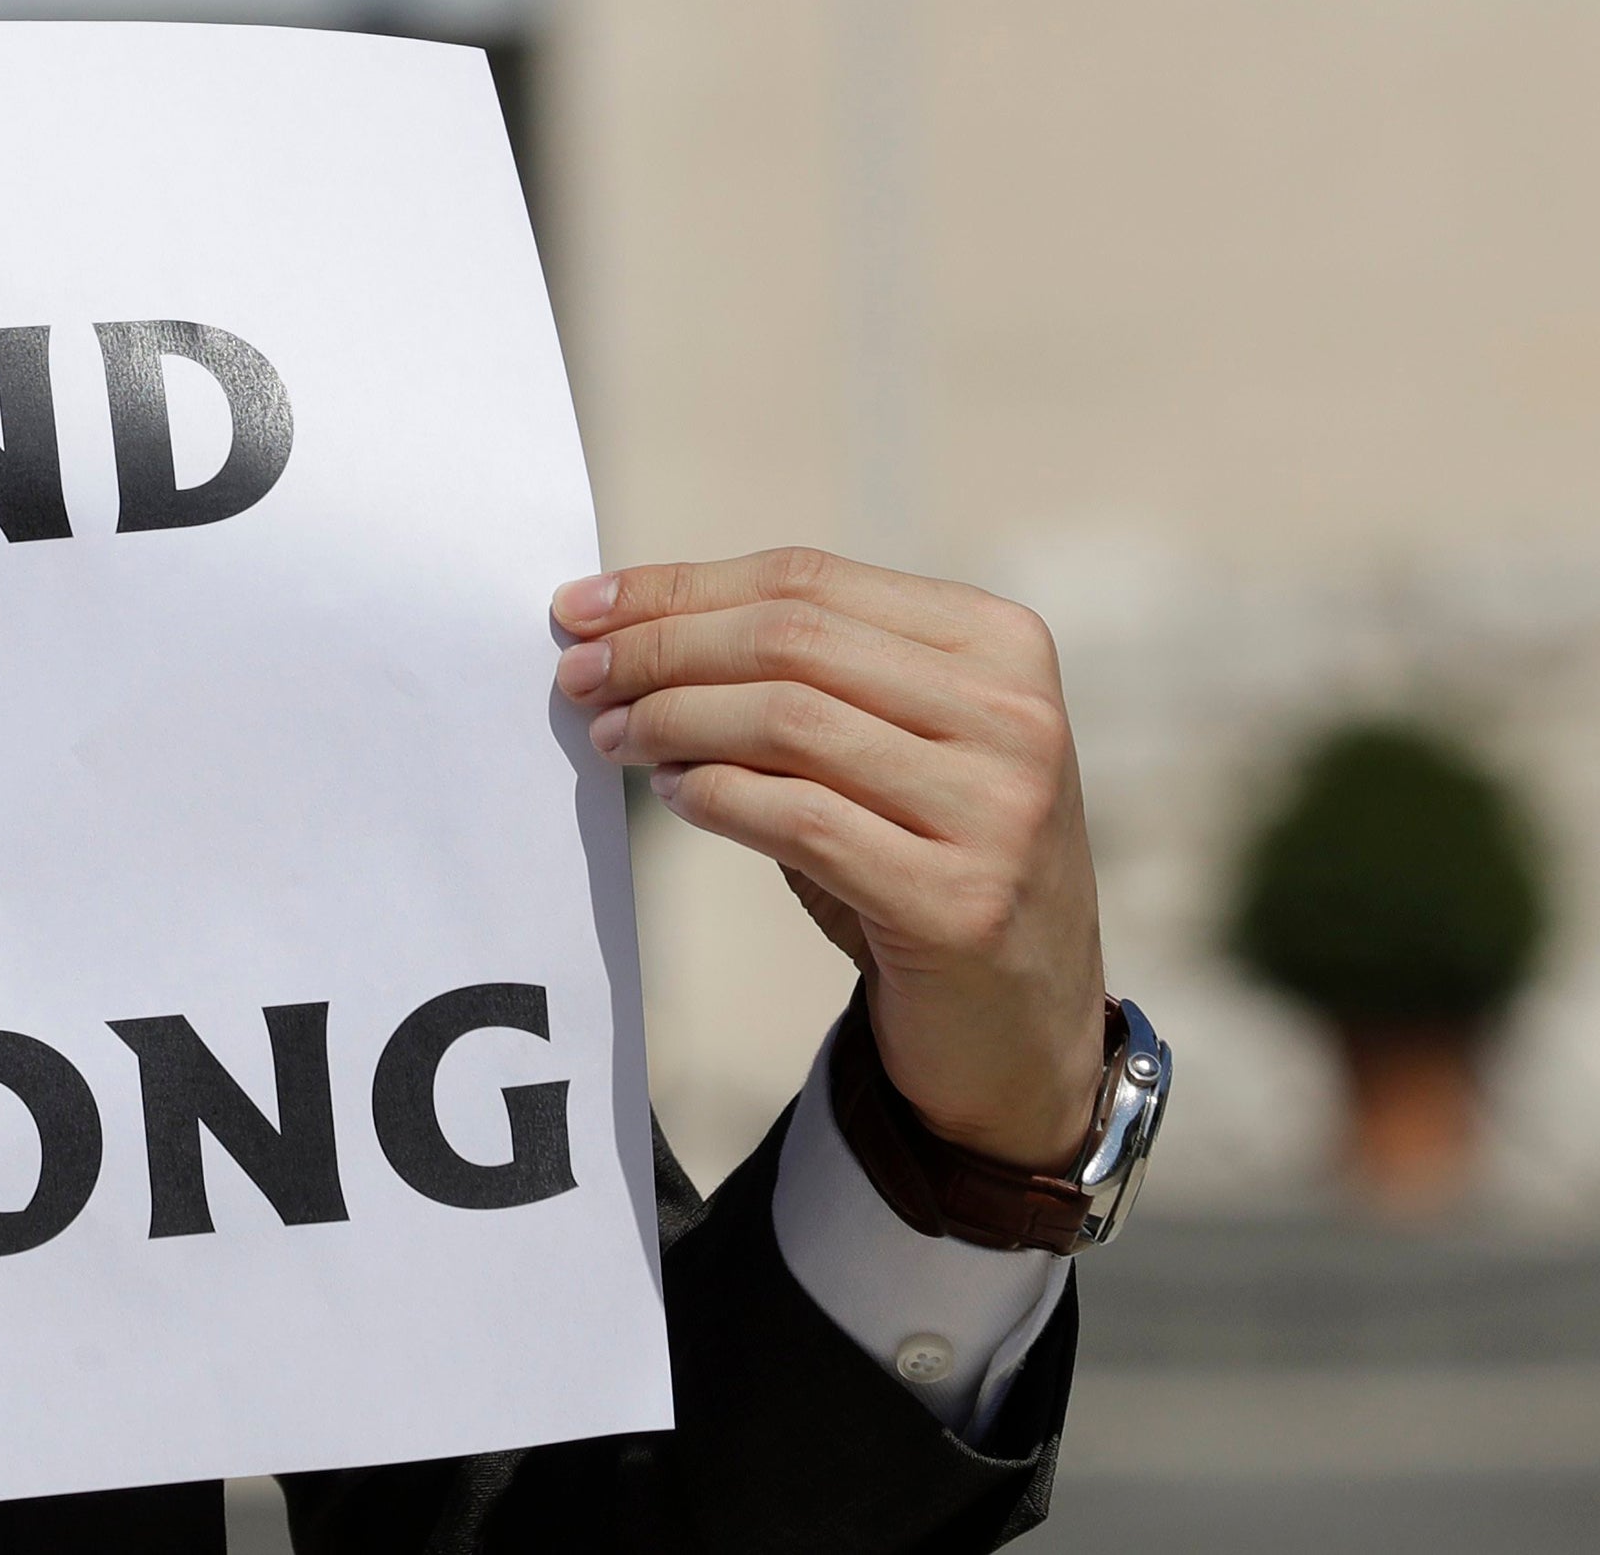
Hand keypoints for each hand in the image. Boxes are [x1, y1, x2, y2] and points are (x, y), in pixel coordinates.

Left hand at [554, 548, 1104, 1170]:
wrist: (1022, 1019)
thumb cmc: (927, 855)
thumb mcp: (886, 738)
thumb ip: (797, 674)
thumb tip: (625, 626)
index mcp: (999, 642)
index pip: (806, 581)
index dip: (680, 588)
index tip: (583, 608)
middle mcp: (1012, 714)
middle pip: (789, 640)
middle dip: (658, 649)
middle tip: (577, 675)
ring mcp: (997, 808)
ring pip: (786, 720)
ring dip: (672, 721)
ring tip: (614, 736)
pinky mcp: (959, 902)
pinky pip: (799, 820)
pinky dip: (716, 797)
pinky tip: (675, 794)